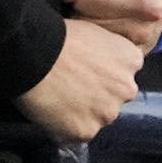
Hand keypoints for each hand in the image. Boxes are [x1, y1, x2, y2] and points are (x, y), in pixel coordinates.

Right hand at [15, 15, 144, 141]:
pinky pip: (77, 131)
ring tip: (56, 96)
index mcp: (130, 59)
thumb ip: (107, 51)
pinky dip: (65, 124)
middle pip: (115, 96)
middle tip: (72, 83)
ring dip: (82, 110)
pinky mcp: (86, 131)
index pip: (126, 70)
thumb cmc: (56, 34)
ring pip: (97, 116)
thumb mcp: (93, 31)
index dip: (105, 69)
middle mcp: (126, 89)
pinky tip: (49, 109)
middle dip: (98, 92)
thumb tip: (101, 62)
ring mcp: (107, 113)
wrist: (31, 53)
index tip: (88, 66)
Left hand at [63, 0, 161, 48]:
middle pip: (88, 3)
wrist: (153, 0)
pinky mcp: (136, 53)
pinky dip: (91, 35)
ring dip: (83, 16)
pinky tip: (101, 23)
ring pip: (90, 27)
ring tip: (96, 7)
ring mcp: (147, 32)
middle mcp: (154, 5)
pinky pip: (96, 45)